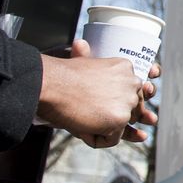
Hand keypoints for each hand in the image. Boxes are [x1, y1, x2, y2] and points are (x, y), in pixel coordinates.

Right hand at [36, 38, 159, 146]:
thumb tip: (81, 43)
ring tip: (81, 117)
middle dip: (110, 117)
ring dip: (101, 128)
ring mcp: (128, 101)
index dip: (114, 103)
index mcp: (125, 68)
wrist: (50, 85)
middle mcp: (132, 82)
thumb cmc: (60, 76)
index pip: (132, 93)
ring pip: (120, 126)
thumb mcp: (79, 61)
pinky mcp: (120, 118)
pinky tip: (80, 126)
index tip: (97, 104)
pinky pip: (111, 139)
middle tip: (86, 111)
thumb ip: (86, 56)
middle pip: (129, 111)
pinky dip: (95, 139)